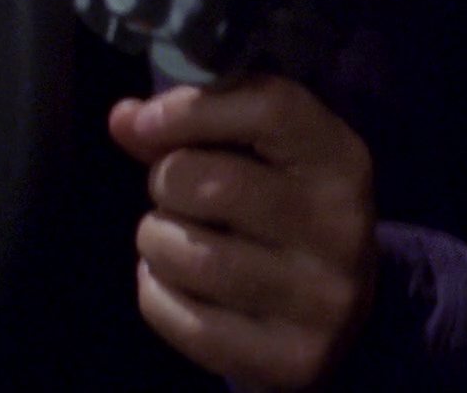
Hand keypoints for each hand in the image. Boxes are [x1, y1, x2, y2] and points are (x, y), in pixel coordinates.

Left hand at [109, 75, 377, 389]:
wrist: (340, 317)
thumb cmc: (282, 213)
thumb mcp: (260, 157)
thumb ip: (193, 128)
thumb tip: (125, 119)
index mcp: (341, 160)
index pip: (270, 108)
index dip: (193, 109)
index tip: (143, 122)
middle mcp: (341, 227)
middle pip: (216, 185)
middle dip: (168, 183)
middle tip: (174, 193)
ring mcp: (321, 300)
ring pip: (191, 256)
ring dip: (157, 241)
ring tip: (172, 238)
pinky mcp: (292, 359)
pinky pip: (183, 320)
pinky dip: (157, 294)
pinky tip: (173, 284)